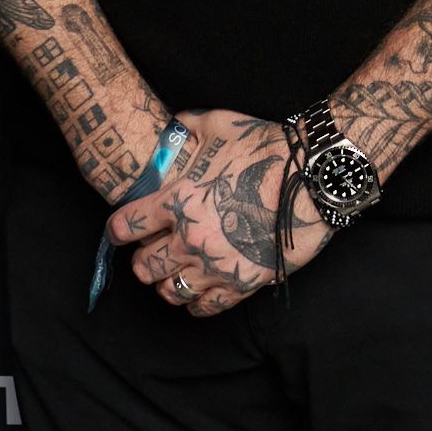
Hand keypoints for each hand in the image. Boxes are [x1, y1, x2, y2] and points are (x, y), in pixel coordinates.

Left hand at [104, 109, 331, 316]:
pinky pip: (205, 307)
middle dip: (143, 260)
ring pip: (170, 290)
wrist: (313, 176)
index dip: (118, 230)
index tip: (121, 232)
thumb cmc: (267, 147)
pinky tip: (199, 294)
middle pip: (143, 266)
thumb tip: (173, 129)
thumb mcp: (219, 123)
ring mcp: (215, 264)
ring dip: (168, 283)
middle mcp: (190, 237)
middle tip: (152, 253)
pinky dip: (196, 303)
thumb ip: (187, 127)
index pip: (125, 226)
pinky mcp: (241, 282)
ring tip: (175, 274)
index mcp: (178, 200)